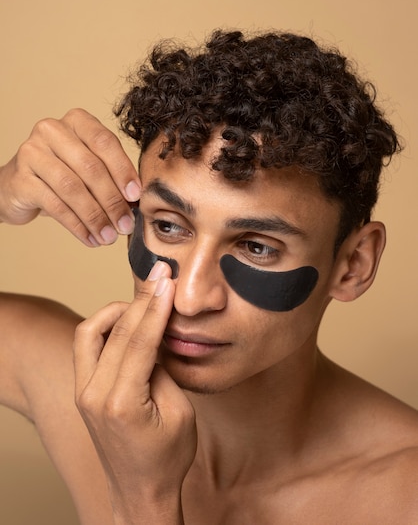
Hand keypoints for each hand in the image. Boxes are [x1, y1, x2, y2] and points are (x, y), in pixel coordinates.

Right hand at [0, 108, 140, 246]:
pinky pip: (55, 205)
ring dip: (95, 217)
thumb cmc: (62, 173)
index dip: (123, 170)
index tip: (136, 196)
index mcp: (76, 121)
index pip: (104, 142)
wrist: (17, 185)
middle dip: (112, 201)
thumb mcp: (88, 167)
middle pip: (90, 167)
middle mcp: (52, 130)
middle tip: (125, 225)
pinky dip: (77, 225)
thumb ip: (111, 176)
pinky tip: (90, 238)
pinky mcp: (20, 179)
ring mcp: (32, 153)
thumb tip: (134, 203)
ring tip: (109, 236)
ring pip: (72, 188)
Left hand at [74, 262, 196, 524]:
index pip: (139, 340)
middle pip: (116, 330)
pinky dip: (105, 325)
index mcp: (122, 402)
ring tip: (145, 298)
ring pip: (91, 331)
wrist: (139, 489)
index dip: (156, 306)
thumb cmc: (167, 456)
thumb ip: (163, 368)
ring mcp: (83, 391)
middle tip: (160, 275)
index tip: (168, 280)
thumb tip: (156, 330)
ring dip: (117, 309)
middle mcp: (94, 394)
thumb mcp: (180, 411)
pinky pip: (87, 344)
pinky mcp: (82, 389)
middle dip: (142, 299)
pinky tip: (127, 319)